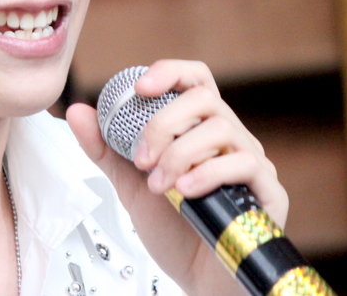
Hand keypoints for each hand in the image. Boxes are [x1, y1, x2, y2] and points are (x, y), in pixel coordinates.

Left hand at [66, 60, 287, 295]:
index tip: (140, 87)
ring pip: (222, 127)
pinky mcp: (269, 192)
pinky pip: (244, 163)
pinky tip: (185, 192)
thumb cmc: (173, 231)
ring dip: (179, 153)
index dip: (169, 71)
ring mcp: (251, 163)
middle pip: (205, 97)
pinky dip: (207, 172)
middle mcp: (230, 138)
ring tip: (158, 186)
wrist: (197, 281)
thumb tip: (78, 111)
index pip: (194, 79)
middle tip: (141, 157)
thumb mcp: (130, 186)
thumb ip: (106, 149)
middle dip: (164, 122)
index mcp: (200, 129)